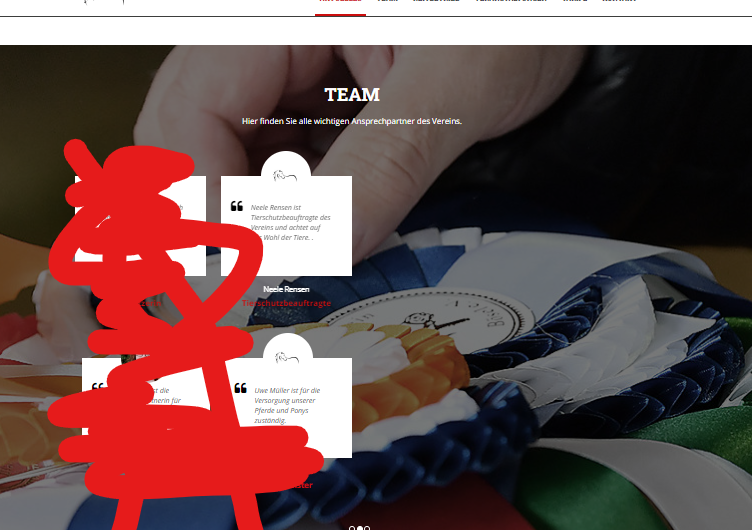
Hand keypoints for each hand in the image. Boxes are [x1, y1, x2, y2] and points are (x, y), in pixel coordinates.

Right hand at [135, 46, 585, 262]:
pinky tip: (326, 235)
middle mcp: (268, 36)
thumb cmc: (519, 7)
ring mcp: (289, 68)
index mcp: (277, 12)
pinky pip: (279, 159)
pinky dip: (293, 208)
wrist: (560, 7)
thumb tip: (324, 251)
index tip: (246, 266)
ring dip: (256, 217)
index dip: (206, 197)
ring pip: (230, 155)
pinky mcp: (318, 98)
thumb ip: (386, 164)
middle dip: (220, 214)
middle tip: (260, 281)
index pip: (191, 110)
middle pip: (191, 136)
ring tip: (296, 263)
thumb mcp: (457, 84)